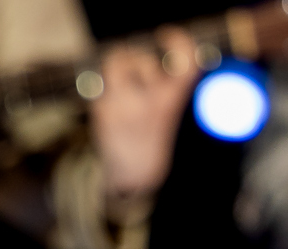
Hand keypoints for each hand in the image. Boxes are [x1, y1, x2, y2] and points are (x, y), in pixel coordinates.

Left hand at [91, 28, 199, 200]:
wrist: (134, 175)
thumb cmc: (152, 138)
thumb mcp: (169, 110)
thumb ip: (166, 83)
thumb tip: (156, 47)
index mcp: (173, 101)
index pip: (185, 60)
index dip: (179, 41)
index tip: (166, 34)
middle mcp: (152, 101)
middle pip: (141, 58)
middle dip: (136, 63)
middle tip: (135, 83)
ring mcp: (125, 104)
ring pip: (118, 61)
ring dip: (118, 67)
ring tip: (120, 88)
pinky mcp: (103, 109)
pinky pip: (102, 82)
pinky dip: (104, 87)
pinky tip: (109, 106)